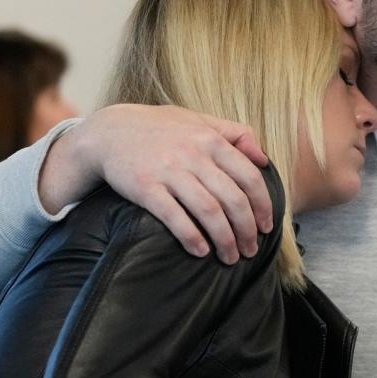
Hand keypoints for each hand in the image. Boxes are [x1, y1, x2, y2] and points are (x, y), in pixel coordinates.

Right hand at [39, 105, 272, 263]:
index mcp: (211, 139)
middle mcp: (193, 155)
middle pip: (233, 200)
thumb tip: (264, 158)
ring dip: (225, 240)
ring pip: (209, 212)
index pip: (250, 177)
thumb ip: (235, 133)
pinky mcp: (145, 187)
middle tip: (251, 249)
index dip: (263, 206)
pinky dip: (192, 237)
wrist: (109, 131)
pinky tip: (201, 251)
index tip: (266, 227)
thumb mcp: (199, 120)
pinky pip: (175, 217)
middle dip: (247, 230)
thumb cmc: (160, 129)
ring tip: (231, 257)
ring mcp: (169, 171)